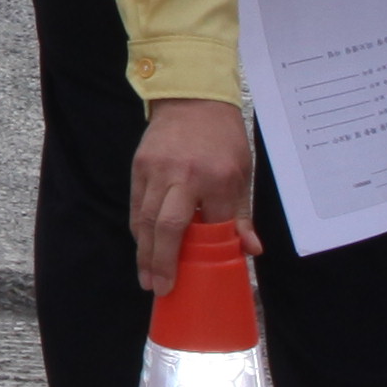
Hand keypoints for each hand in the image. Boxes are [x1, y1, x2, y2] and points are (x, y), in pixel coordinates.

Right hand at [127, 96, 255, 293]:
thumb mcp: (242, 173)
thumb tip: (250, 251)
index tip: (201, 277)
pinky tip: (143, 247)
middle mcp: (184, 176)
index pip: (212, 226)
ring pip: (146, 220)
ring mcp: (157, 171)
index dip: (206, 254)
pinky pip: (136, 206)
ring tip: (147, 278)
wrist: (193, 98)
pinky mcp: (139, 166)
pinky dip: (139, 230)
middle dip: (162, 262)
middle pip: (167, 227)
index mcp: (218, 179)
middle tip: (160, 289)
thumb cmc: (223, 139)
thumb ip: (241, 214)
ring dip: (145, 253)